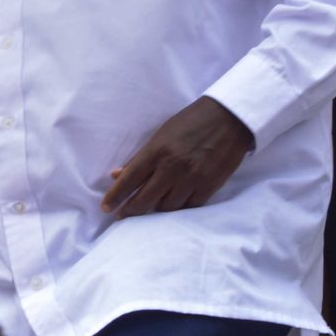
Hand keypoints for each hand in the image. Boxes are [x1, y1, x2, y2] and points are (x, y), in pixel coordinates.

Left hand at [104, 97, 255, 218]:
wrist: (229, 119)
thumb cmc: (191, 122)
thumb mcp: (161, 134)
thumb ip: (140, 157)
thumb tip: (117, 174)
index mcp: (157, 151)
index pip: (129, 179)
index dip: (115, 196)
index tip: (106, 207)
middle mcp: (172, 167)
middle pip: (144, 200)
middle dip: (130, 210)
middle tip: (122, 216)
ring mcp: (192, 178)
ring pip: (167, 207)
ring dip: (155, 210)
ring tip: (149, 209)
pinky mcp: (209, 186)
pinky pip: (189, 207)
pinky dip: (179, 208)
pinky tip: (173, 206)